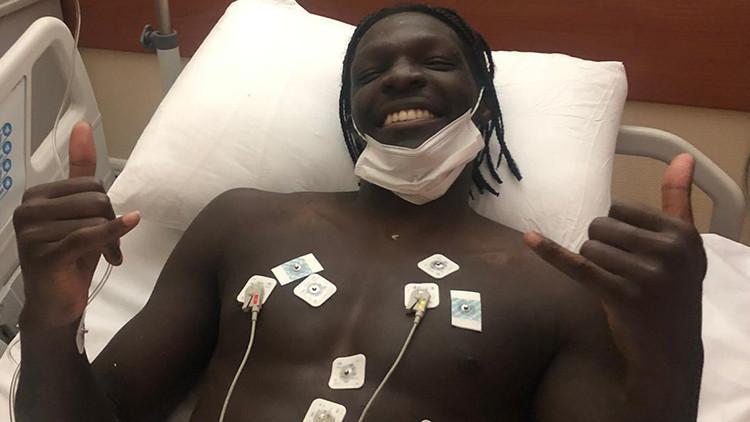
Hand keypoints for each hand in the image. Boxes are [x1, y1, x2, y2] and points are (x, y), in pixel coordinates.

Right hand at [14, 122, 139, 328]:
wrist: (56, 304)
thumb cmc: (70, 257)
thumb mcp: (80, 213)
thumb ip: (80, 173)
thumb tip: (82, 126)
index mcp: (36, 195)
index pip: (89, 183)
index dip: (107, 206)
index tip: (108, 227)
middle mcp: (28, 209)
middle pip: (95, 199)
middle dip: (112, 221)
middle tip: (111, 246)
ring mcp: (32, 232)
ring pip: (94, 219)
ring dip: (111, 240)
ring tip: (107, 256)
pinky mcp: (44, 254)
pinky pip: (87, 235)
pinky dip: (110, 237)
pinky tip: (118, 250)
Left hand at [525, 154, 706, 363]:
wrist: (670, 350)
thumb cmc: (672, 291)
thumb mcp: (685, 246)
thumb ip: (678, 199)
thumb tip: (682, 156)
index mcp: (682, 233)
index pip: (621, 208)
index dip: (617, 226)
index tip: (631, 249)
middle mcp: (667, 252)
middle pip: (602, 225)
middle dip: (602, 244)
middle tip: (621, 269)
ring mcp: (644, 275)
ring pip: (588, 246)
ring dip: (592, 262)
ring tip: (615, 281)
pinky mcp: (619, 295)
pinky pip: (577, 266)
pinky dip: (551, 252)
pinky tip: (530, 239)